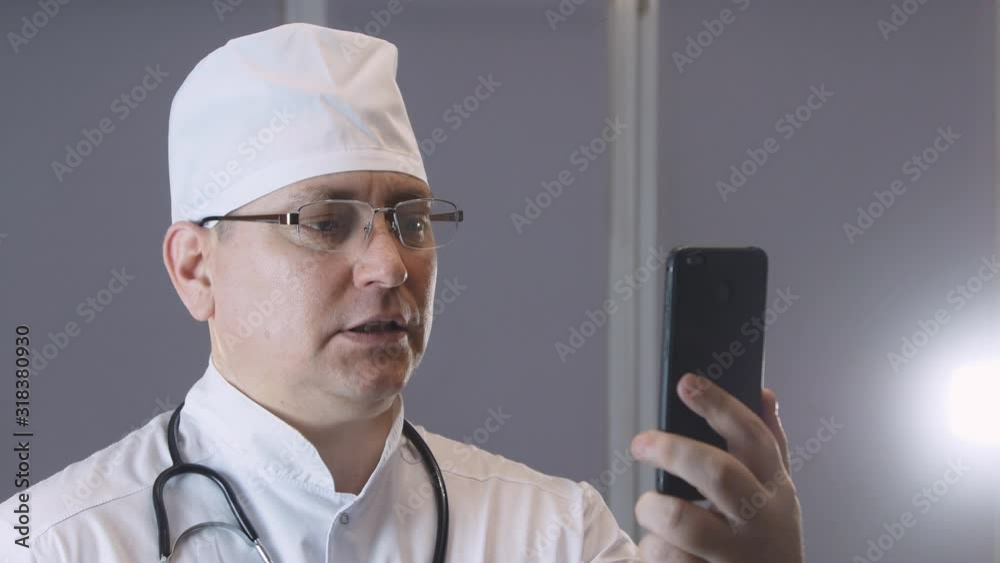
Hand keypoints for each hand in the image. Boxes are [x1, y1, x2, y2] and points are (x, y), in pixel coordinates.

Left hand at [630, 373, 804, 562]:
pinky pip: (665, 556)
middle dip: (674, 450)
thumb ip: (769, 447)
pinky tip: (667, 550)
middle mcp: (760, 520)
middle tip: (641, 443)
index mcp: (776, 490)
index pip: (753, 436)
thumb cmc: (763, 541)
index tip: (686, 382)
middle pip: (717, 472)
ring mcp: (736, 554)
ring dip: (653, 509)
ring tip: (651, 510)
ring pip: (680, 518)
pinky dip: (654, 550)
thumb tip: (765, 394)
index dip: (720, 405)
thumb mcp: (775, 495)